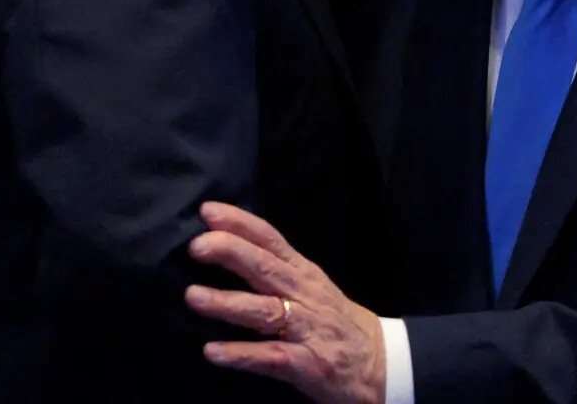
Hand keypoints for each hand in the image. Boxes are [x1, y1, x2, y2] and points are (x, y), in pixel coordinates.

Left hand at [185, 202, 385, 403]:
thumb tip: (230, 250)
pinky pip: (272, 357)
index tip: (208, 211)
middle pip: (266, 268)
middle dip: (231, 252)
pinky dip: (242, 354)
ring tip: (193, 297)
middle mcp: (305, 296)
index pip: (271, 240)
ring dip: (227, 302)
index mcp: (304, 274)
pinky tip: (213, 351)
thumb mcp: (313, 287)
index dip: (240, 223)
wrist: (383, 365)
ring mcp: (307, 330)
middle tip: (196, 246)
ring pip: (265, 311)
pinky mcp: (308, 364)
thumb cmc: (338, 323)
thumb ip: (278, 271)